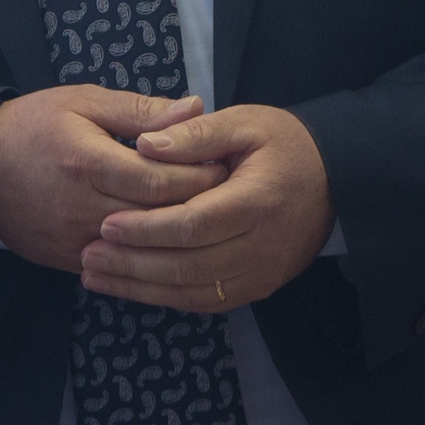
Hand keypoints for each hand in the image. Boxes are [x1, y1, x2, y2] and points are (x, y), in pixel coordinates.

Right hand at [0, 87, 226, 271]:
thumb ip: (142, 110)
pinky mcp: (67, 260)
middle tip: (229, 193)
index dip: (200, 176)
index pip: (161, 180)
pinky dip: (147, 253)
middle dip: (199, 205)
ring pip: (142, 247)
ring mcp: (73, 240)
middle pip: (157, 217)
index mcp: (89, 162)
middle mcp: (82, 207)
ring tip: (207, 216)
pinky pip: (119, 263)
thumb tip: (196, 107)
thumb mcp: (85, 102)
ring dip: (176, 233)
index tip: (226, 166)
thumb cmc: (34, 125)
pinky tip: (170, 239)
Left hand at [79, 104, 334, 313]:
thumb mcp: (245, 122)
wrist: (336, 178)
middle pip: (188, 266)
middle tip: (88, 256)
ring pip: (193, 291)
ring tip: (97, 277)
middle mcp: (261, 246)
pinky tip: (133, 288)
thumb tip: (146, 145)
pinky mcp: (259, 287)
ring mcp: (262, 273)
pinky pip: (207, 301)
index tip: (106, 225)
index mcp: (257, 201)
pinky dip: (166, 297)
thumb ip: (196, 133)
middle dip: (132, 265)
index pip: (193, 224)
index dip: (147, 229)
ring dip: (141, 288)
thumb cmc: (285, 143)